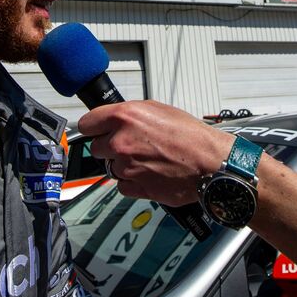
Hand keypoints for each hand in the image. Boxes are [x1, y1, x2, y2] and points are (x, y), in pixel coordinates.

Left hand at [77, 100, 234, 205]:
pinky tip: (149, 173)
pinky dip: (132, 182)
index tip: (98, 130)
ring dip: (123, 165)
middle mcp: (120, 141)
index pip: (87, 124)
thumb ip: (130, 115)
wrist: (210, 163)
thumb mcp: (159, 110)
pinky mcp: (134, 187)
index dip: (94, 127)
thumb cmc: (191, 136)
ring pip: (110, 167)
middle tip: (132, 146)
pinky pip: (122, 185)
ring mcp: (126, 166)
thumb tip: (114, 119)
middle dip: (110, 147)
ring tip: (147, 160)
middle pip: (96, 148)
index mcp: (125, 117)